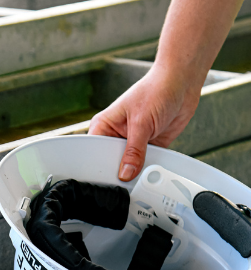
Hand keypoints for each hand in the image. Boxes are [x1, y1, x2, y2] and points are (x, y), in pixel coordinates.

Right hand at [88, 65, 200, 181]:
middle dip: (120, 171)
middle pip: (111, 162)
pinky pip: (146, 164)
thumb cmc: (157, 89)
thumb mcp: (141, 122)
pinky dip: (150, 167)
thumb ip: (134, 151)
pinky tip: (152, 169)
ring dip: (136, 170)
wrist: (182, 82)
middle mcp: (116, 135)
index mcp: (104, 126)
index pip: (95, 152)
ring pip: (129, 166)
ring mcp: (132, 142)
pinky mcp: (148, 147)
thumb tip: (126, 174)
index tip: (109, 178)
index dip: (100, 166)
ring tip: (140, 172)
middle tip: (126, 179)